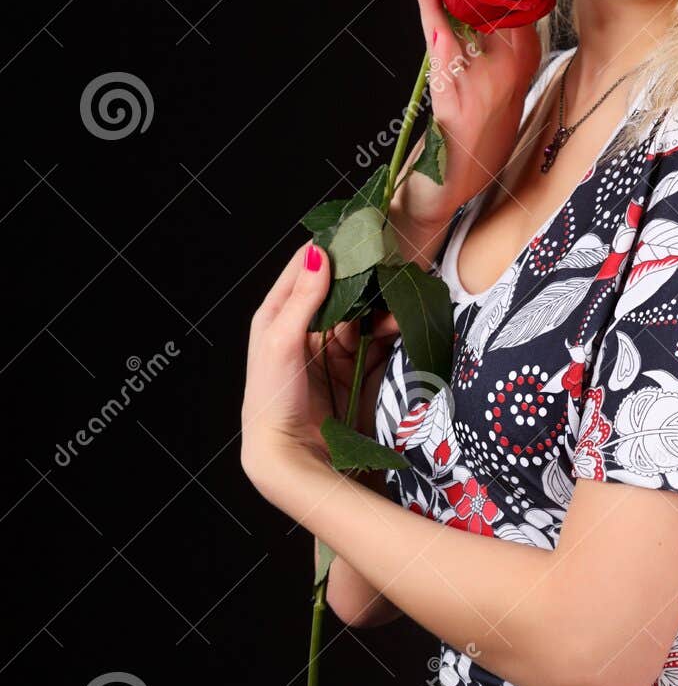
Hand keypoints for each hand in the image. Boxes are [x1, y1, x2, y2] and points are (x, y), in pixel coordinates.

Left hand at [241, 242, 395, 490]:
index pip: (305, 268)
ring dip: (379, 306)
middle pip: (340, 290)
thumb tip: (319, 253)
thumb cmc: (272, 399)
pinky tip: (398, 325)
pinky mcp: (355, 369)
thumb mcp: (281, 343)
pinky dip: (389, 331)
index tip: (357, 229)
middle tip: (388, 259)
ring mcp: (332, 349)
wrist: (292, 456)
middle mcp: (306, 328)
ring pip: (362, 313)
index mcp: (278, 315)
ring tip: (396, 299)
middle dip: (364, 277)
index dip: (330, 248)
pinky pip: (376, 341)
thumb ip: (302, 299)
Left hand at [409, 0, 544, 217]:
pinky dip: (429, 0)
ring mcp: (481, 71)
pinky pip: (439, 30)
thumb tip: (501, 15)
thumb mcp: (506, 93)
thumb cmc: (480, 138)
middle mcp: (508, 62)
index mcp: (524, 60)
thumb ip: (506, 54)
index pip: (515, 1)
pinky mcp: (452, 82)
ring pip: (462, 9)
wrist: (458, 180)